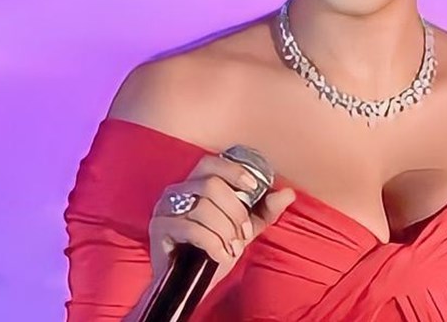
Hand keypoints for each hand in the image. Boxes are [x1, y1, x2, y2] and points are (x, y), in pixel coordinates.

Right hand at [147, 153, 295, 287]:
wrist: (190, 285)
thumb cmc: (214, 249)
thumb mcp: (244, 228)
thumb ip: (264, 210)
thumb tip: (288, 193)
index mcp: (196, 183)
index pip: (212, 162)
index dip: (234, 171)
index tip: (253, 188)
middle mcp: (177, 190)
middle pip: (211, 185)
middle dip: (235, 211)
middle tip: (243, 234)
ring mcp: (164, 208)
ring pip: (203, 207)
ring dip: (225, 230)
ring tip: (232, 247)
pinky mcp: (158, 228)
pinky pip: (191, 228)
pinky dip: (212, 243)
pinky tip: (220, 255)